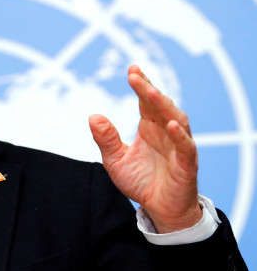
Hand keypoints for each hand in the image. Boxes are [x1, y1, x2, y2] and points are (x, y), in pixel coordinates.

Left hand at [89, 65, 200, 232]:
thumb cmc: (140, 181)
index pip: (146, 101)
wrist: (159, 209)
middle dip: (148, 89)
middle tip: (135, 75)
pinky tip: (170, 125)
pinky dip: (179, 136)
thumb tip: (93, 116)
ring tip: (150, 92)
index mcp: (150, 128)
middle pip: (160, 106)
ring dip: (163, 105)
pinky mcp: (186, 165)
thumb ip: (105, 138)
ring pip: (176, 120)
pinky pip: (185, 147)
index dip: (142, 85)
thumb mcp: (115, 159)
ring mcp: (178, 147)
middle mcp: (166, 133)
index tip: (132, 69)